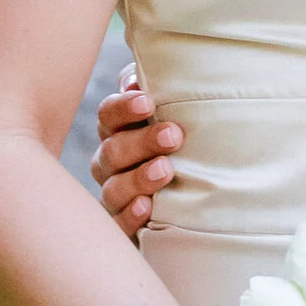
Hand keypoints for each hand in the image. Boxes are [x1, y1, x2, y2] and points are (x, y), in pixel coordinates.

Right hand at [94, 65, 182, 235]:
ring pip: (113, 188)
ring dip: (138, 178)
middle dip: (142, 142)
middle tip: (173, 136)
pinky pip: (117, 224)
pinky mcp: (125, 226)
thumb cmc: (181, 142)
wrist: (197, 197)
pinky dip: (129, 216)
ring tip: (166, 171)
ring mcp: (115, 194)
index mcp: (117, 130)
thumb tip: (138, 80)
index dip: (124, 108)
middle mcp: (110, 162)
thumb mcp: (173, 112)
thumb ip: (157, 90)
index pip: (109, 114)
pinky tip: (147, 208)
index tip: (148, 102)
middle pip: (113, 150)